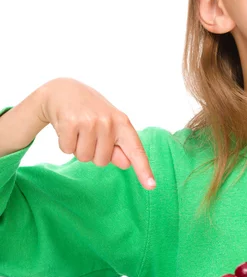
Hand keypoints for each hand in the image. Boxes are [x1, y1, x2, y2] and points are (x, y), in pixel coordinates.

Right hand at [38, 77, 155, 189]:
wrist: (63, 91)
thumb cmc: (91, 113)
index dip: (144, 170)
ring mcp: (90, 122)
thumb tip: (126, 163)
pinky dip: (64, 143)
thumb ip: (118, 146)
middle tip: (88, 134)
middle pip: (102, 161)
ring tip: (78, 131)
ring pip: (84, 158)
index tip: (152, 186)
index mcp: (123, 123)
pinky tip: (67, 128)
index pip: (136, 150)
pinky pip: (67, 150)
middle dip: (93, 153)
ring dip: (78, 149)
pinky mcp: (70, 123)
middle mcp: (109, 122)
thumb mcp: (109, 126)